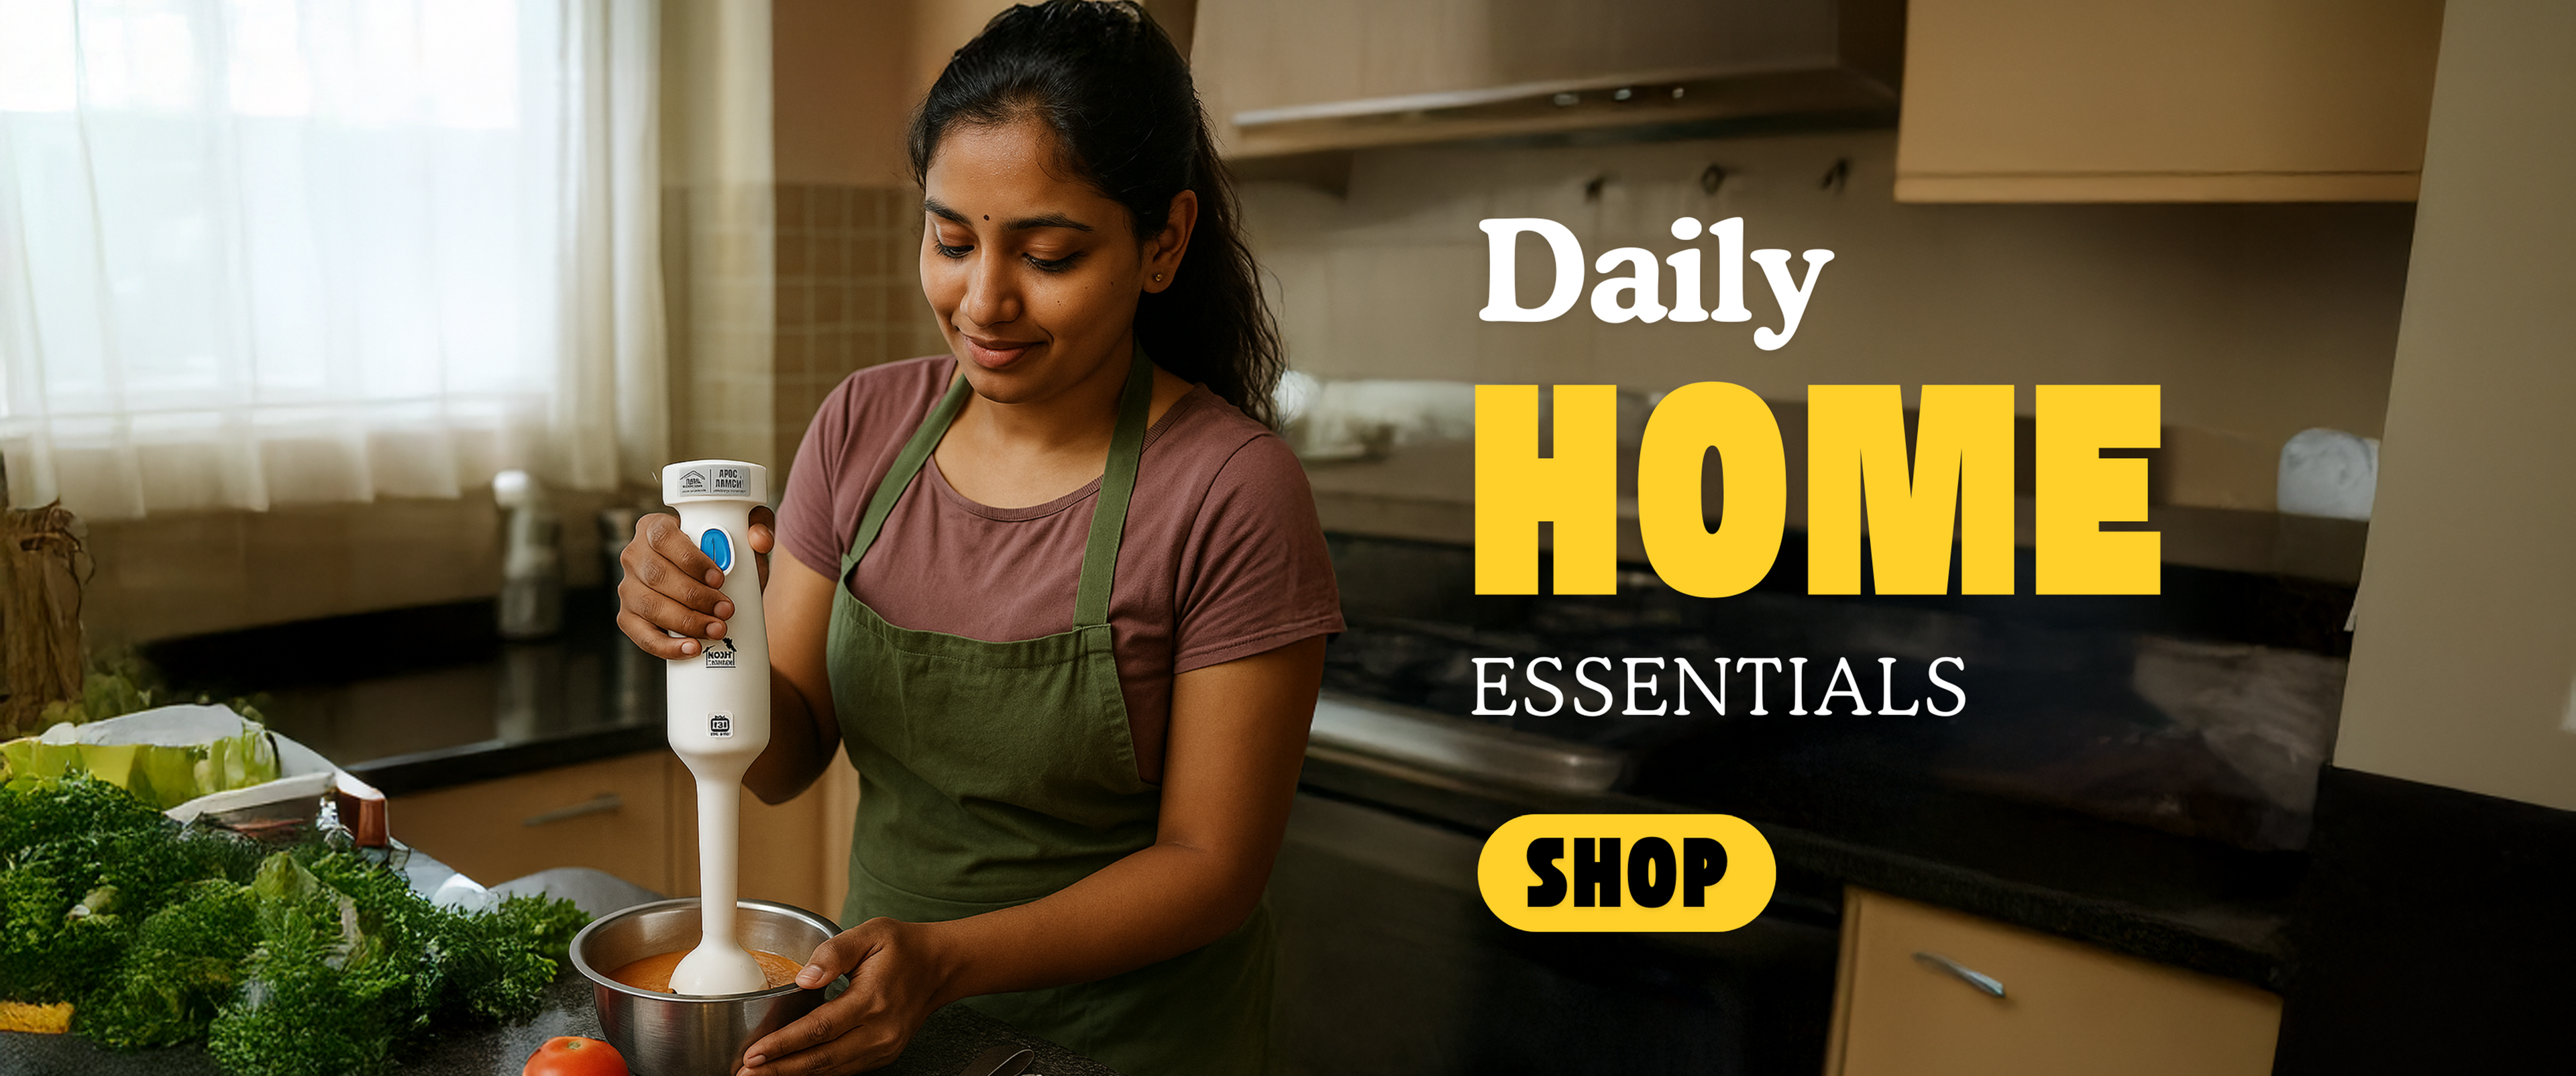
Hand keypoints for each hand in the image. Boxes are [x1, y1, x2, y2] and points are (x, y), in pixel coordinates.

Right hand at [615, 506, 775, 658]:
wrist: (713, 585)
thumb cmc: (724, 554)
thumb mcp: (742, 536)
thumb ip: (756, 529)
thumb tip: (760, 541)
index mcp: (655, 528)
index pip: (663, 537)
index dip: (690, 559)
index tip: (719, 578)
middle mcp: (635, 555)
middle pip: (657, 575)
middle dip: (696, 596)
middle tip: (726, 609)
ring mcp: (628, 587)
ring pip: (650, 606)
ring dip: (686, 622)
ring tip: (716, 629)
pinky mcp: (628, 616)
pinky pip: (642, 635)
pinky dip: (667, 646)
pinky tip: (691, 648)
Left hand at [738, 918, 949, 1075]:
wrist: (940, 966)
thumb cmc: (903, 947)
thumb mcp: (870, 933)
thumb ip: (834, 951)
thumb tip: (804, 977)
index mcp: (873, 999)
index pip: (819, 1029)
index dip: (783, 1044)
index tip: (754, 1053)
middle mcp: (880, 1030)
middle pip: (821, 1058)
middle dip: (779, 1069)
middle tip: (745, 1073)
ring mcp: (884, 1046)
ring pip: (831, 1069)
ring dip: (793, 1074)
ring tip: (760, 1075)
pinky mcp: (883, 1053)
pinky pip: (844, 1068)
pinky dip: (815, 1071)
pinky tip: (791, 1069)